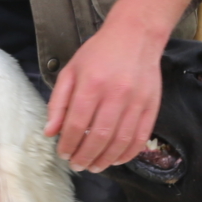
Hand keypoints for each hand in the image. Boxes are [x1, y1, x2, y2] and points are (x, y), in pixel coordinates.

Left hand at [44, 17, 165, 172]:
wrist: (136, 35)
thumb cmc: (99, 53)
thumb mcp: (71, 71)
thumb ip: (58, 102)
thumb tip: (50, 132)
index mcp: (92, 84)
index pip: (77, 124)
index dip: (68, 144)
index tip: (63, 153)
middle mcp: (115, 94)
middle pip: (99, 137)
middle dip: (85, 156)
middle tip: (77, 165)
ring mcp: (136, 101)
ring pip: (120, 141)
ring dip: (105, 160)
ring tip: (94, 166)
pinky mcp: (151, 106)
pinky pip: (140, 137)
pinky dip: (128, 154)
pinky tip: (115, 159)